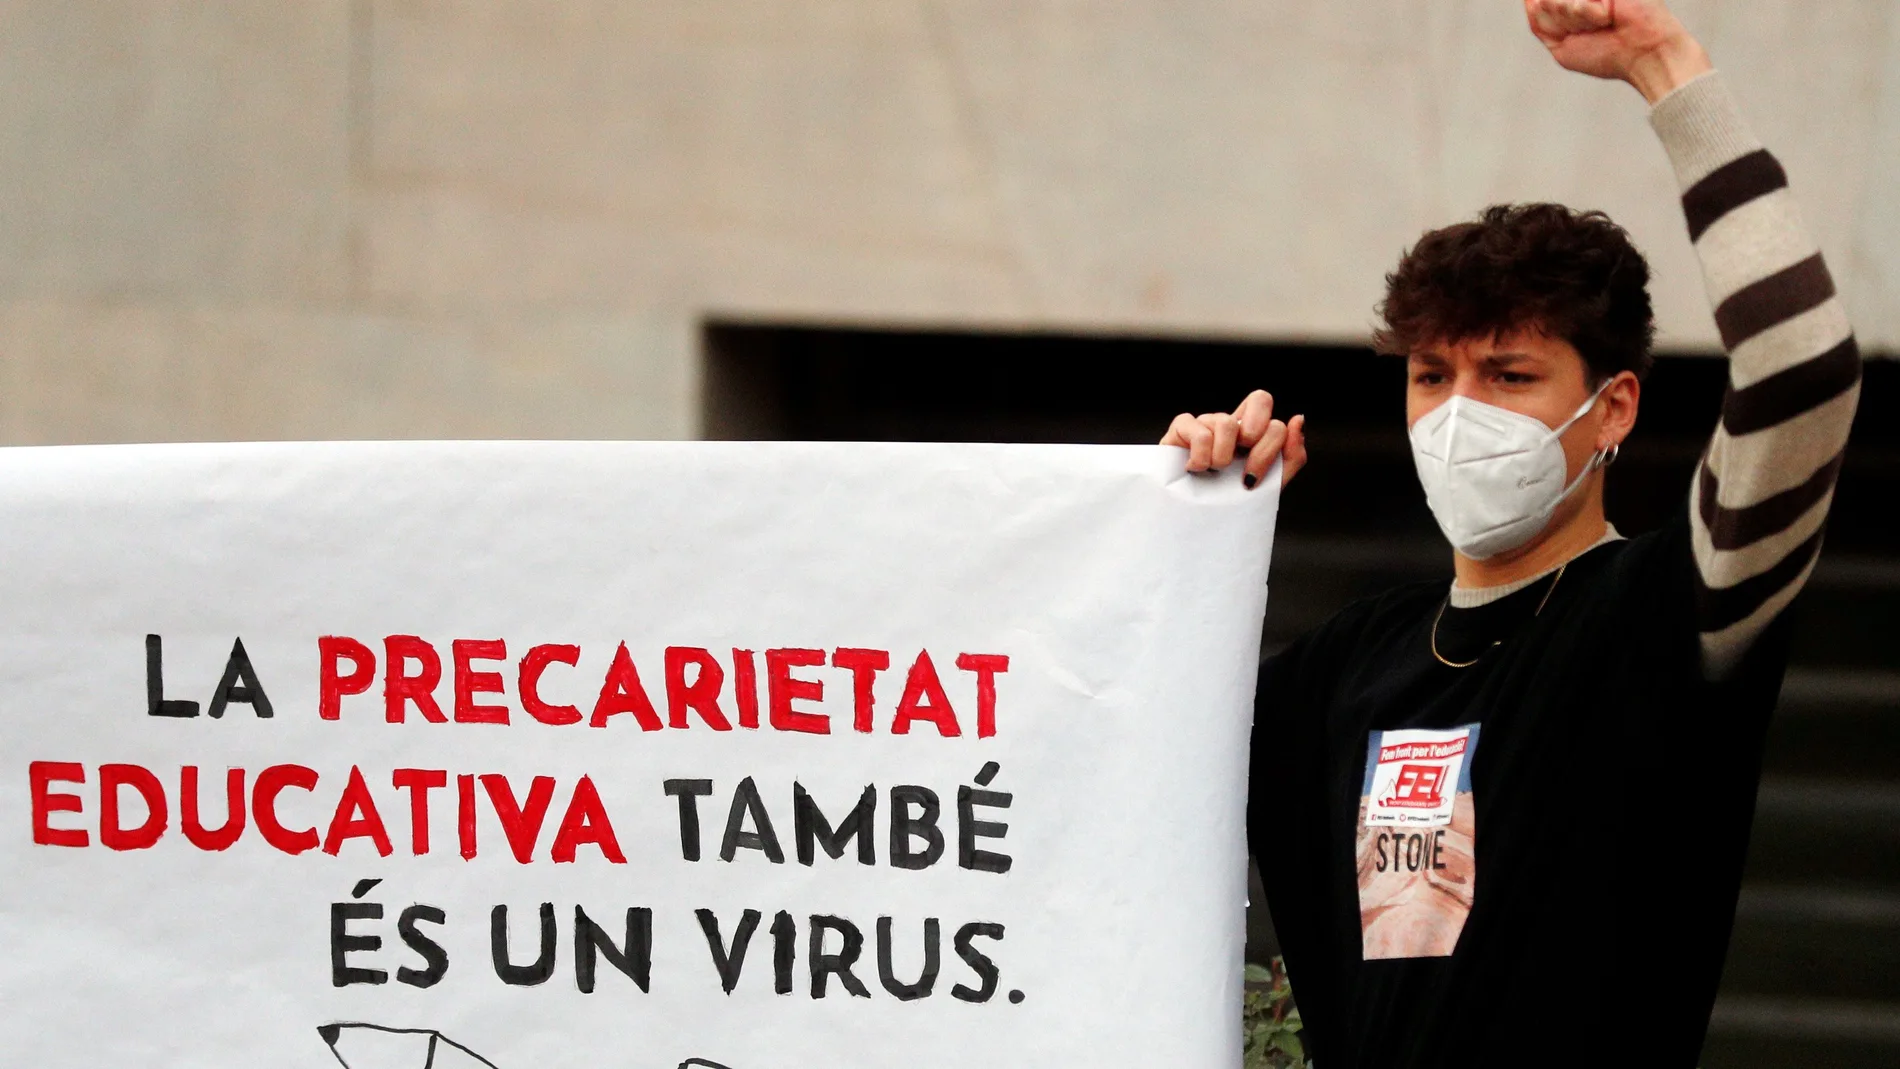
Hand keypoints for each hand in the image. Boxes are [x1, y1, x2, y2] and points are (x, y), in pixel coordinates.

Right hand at [1160, 390, 1306, 488]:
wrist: (1189, 521)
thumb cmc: (1225, 502)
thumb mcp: (1267, 486)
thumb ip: (1291, 457)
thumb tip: (1298, 420)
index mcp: (1253, 435)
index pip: (1276, 417)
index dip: (1273, 445)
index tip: (1254, 475)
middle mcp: (1232, 423)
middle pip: (1262, 399)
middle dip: (1258, 443)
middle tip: (1242, 469)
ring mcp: (1207, 421)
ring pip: (1228, 423)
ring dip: (1222, 459)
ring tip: (1211, 472)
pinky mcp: (1182, 427)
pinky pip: (1200, 433)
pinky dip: (1200, 459)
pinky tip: (1193, 470)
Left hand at [1524, 0, 1711, 103]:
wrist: (1643, 53)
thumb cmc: (1606, 55)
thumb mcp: (1561, 47)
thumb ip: (1540, 22)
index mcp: (1569, 5)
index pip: (1535, 7)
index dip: (1552, 24)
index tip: (1579, 35)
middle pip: (1543, 3)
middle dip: (1564, 23)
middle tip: (1592, 31)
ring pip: (1556, 1)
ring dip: (1577, 20)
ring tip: (1602, 23)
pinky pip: (1575, 2)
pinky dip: (1588, 13)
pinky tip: (1607, 15)